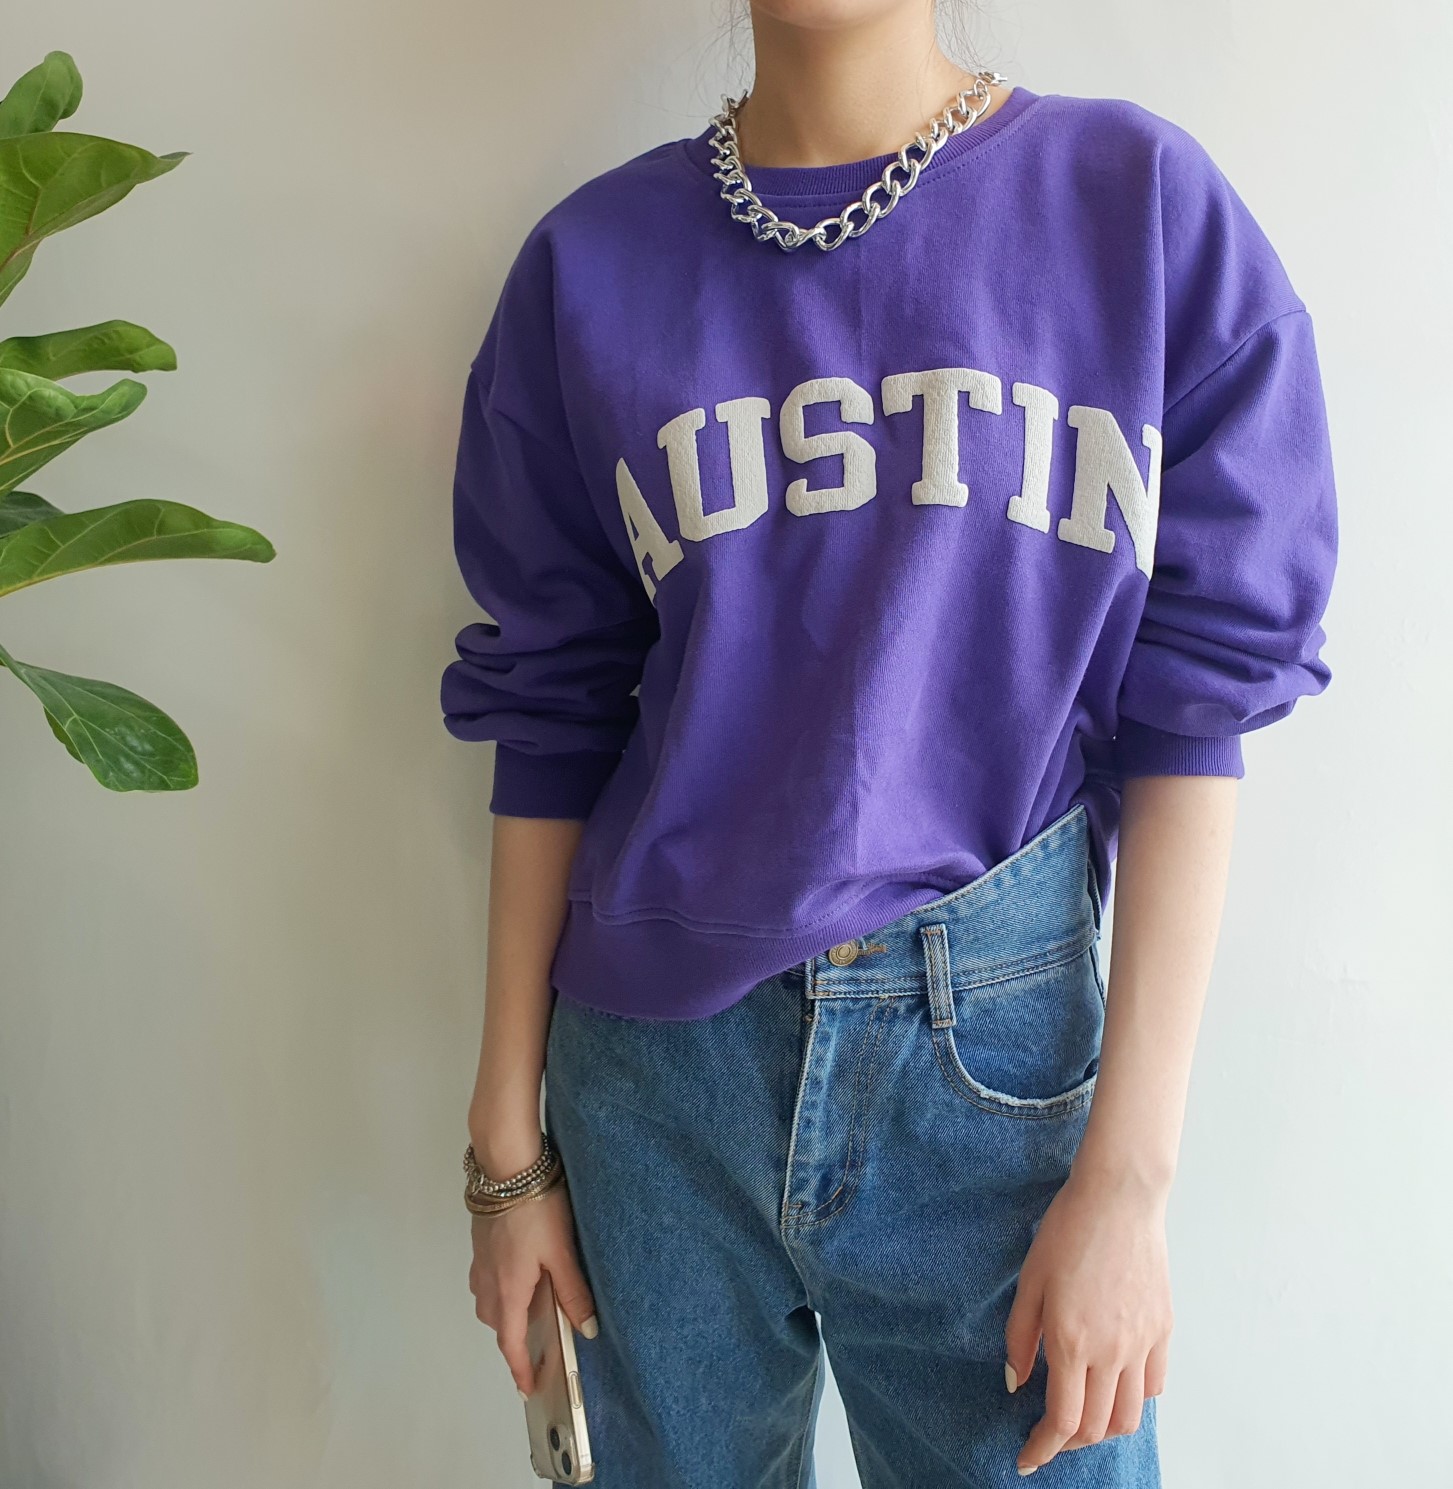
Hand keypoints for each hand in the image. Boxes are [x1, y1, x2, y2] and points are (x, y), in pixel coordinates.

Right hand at [469, 1181, 598, 1396]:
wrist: (507, 1167)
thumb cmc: (535, 1207)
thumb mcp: (561, 1251)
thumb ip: (574, 1291)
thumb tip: (588, 1329)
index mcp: (508, 1289)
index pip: (510, 1342)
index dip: (520, 1368)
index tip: (528, 1387)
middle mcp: (488, 1280)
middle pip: (497, 1323)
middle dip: (514, 1337)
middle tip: (540, 1342)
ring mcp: (480, 1261)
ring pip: (489, 1300)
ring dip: (507, 1310)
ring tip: (534, 1304)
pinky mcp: (480, 1243)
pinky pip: (487, 1279)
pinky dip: (501, 1287)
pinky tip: (522, 1271)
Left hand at [1004, 1166, 1172, 1475]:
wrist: (1119, 1197)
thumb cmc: (1068, 1230)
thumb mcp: (1030, 1280)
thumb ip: (1020, 1337)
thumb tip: (1016, 1382)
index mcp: (1073, 1340)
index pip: (1063, 1421)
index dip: (1043, 1448)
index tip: (1027, 1458)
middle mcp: (1112, 1351)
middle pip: (1097, 1427)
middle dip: (1069, 1442)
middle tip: (1048, 1435)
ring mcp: (1143, 1343)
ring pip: (1130, 1416)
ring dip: (1104, 1429)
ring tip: (1083, 1418)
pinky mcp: (1163, 1329)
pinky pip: (1153, 1386)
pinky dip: (1133, 1400)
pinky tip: (1114, 1386)